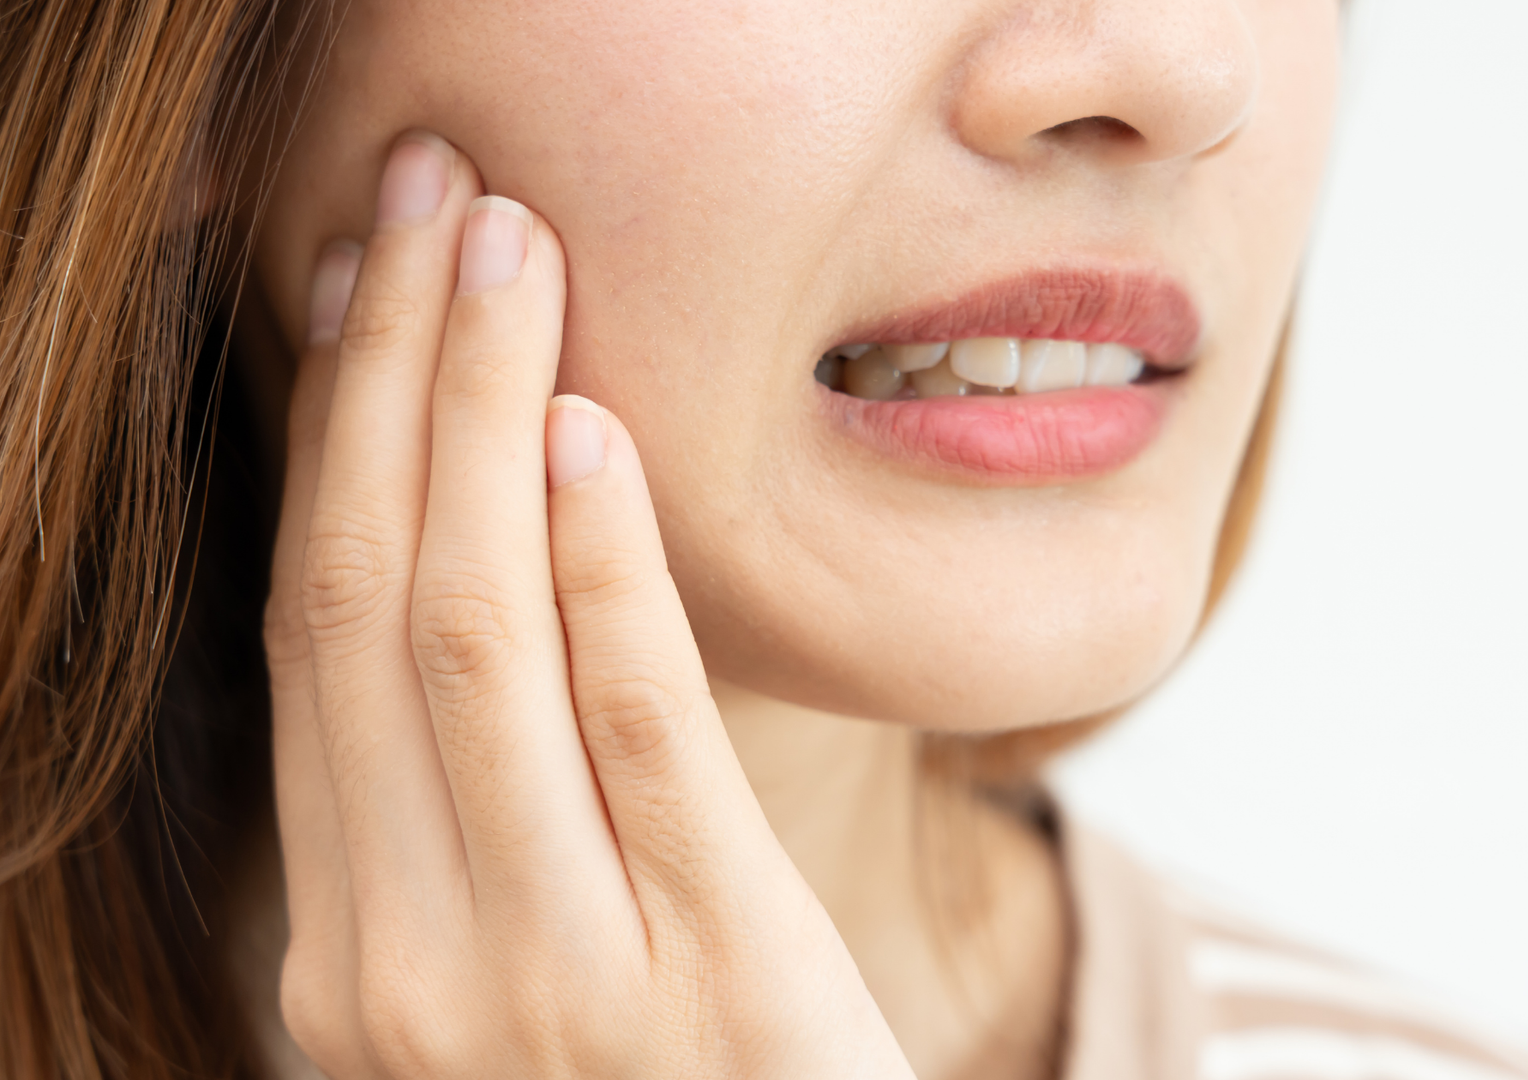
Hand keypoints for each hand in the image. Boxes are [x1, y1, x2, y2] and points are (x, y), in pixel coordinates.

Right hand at [262, 131, 913, 1078]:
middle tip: (421, 200)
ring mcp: (548, 973)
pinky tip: (592, 428)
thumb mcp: (525, 971)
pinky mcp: (712, 967)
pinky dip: (602, 565)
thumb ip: (476, 821)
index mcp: (349, 953)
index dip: (322, 445)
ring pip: (469, 640)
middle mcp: (406, 963)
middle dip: (384, 379)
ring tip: (499, 245)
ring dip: (474, 417)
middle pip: (366, 607)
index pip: (311, 644)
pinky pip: (634, 725)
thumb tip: (477, 568)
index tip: (350, 291)